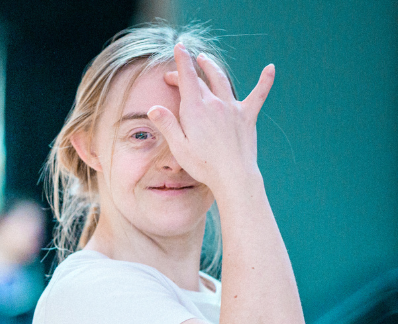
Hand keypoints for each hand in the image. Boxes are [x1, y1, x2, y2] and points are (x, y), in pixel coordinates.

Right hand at [146, 43, 273, 195]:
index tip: (179, 47)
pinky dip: (265, 80)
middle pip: (200, 80)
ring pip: (222, 80)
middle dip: (188, 70)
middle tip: (178, 71)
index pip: (187, 77)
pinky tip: (270, 68)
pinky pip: (258, 94)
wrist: (234, 175)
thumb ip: (167, 124)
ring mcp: (233, 108)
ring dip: (212, 68)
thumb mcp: (179, 146)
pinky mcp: (247, 116)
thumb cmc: (203, 164)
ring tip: (205, 60)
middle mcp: (215, 103)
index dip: (182, 61)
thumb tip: (154, 108)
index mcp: (196, 109)